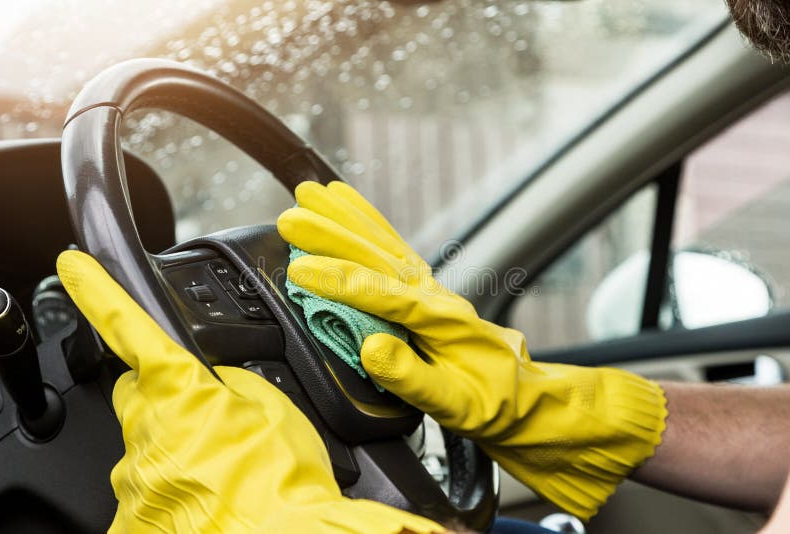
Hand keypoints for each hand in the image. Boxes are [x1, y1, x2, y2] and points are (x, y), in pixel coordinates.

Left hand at [56, 250, 442, 533]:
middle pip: (137, 396)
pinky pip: (145, 495)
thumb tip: (219, 386)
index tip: (72, 266)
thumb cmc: (281, 485)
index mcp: (178, 391)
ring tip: (224, 473)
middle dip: (165, 399)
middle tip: (211, 423)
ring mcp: (134, 479)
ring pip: (146, 448)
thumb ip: (235, 384)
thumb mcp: (278, 409)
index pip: (127, 327)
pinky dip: (172, 494)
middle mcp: (144, 431)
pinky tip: (206, 502)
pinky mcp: (132, 520)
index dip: (97, 292)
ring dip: (178, 452)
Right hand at [278, 181, 667, 519]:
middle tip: (291, 218)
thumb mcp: (456, 405)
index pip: (382, 294)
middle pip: (377, 256)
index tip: (300, 270)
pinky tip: (346, 203)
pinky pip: (392, 246)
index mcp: (439, 321)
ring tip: (310, 192)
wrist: (521, 394)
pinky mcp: (422, 287)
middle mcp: (433, 295)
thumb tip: (371, 348)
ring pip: (382, 242)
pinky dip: (367, 221)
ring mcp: (428, 287)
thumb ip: (412, 377)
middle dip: (332, 235)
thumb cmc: (490, 401)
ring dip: (344, 217)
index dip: (338, 281)